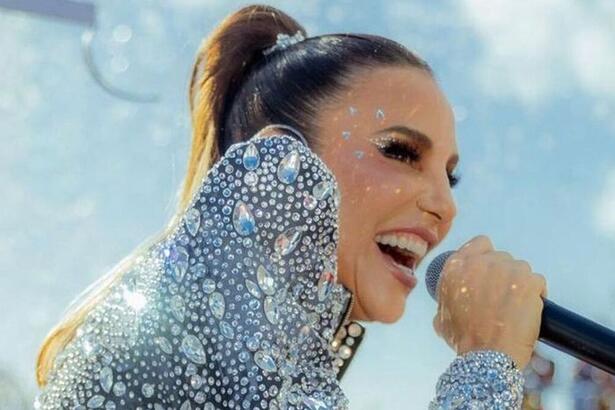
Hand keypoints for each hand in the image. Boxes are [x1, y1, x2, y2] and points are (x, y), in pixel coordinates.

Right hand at [432, 235, 547, 369]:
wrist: (486, 356)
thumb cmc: (465, 339)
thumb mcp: (442, 314)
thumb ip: (447, 297)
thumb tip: (454, 298)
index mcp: (456, 266)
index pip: (479, 244)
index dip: (486, 257)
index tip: (490, 272)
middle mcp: (481, 262)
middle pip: (501, 257)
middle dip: (504, 274)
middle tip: (503, 296)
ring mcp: (507, 269)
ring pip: (521, 269)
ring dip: (520, 284)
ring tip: (516, 307)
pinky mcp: (529, 281)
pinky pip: (538, 282)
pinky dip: (536, 296)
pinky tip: (528, 311)